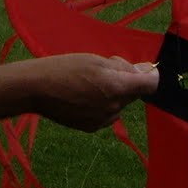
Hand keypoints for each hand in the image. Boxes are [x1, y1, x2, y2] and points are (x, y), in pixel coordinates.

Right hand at [35, 54, 158, 132]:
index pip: (151, 85)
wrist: (36, 90)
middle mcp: (114, 107)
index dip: (150, 75)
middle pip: (133, 93)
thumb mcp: (95, 60)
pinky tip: (81, 96)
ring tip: (87, 83)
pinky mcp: (92, 127)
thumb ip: (124, 67)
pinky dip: (101, 104)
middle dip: (125, 81)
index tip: (142, 69)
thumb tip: (148, 71)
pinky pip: (106, 114)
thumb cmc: (65, 68)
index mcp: (117, 88)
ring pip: (119, 103)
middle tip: (101, 68)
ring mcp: (103, 120)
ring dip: (112, 93)